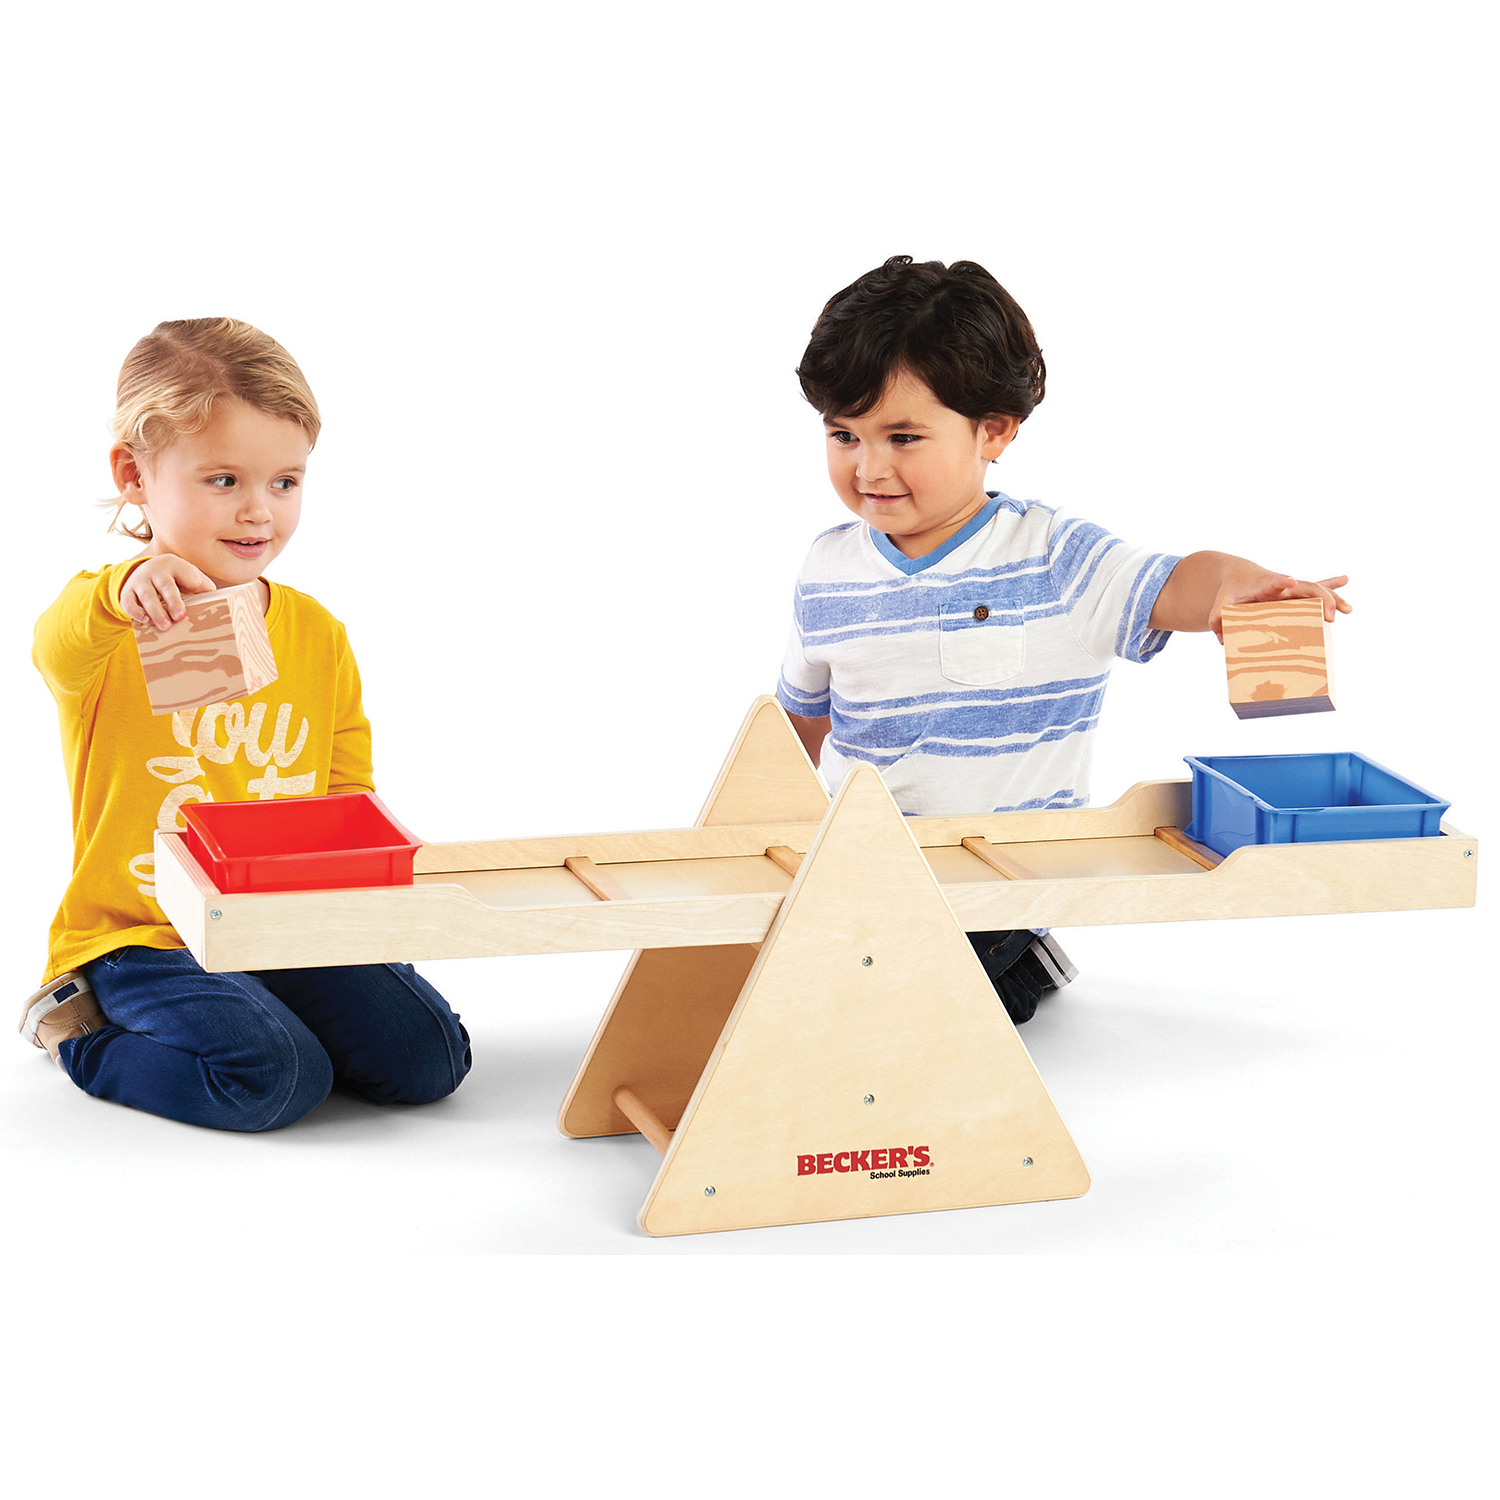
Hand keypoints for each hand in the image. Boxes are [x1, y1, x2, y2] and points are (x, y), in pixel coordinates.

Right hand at [121, 554, 217, 630]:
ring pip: (147, 595)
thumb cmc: (177, 578)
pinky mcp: (127, 592)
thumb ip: (203, 587)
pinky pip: (128, 601)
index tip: (197, 588)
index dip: (192, 580)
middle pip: (166, 586)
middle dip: (174, 602)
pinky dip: (135, 612)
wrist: (146, 571)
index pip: (185, 572)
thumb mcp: (190, 577)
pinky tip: (145, 620)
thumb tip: (220, 602)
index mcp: (175, 564)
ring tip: (166, 626)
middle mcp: (155, 570)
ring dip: (156, 612)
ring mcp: (140, 580)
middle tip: (180, 617)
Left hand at [1210, 573, 1350, 641]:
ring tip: (1347, 609)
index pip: (1274, 581)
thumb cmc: (1231, 592)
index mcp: (1264, 585)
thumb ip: (1217, 620)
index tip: (1290, 581)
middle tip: (1330, 616)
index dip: (1281, 581)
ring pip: (1317, 590)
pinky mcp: (1296, 594)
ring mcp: (1292, 589)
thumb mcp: (1220, 605)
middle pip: (1306, 587)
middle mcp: (1282, 585)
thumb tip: (1223, 639)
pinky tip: (1346, 599)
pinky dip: (1332, 592)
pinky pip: (1317, 592)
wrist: (1239, 575)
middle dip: (1320, 599)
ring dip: (1333, 598)